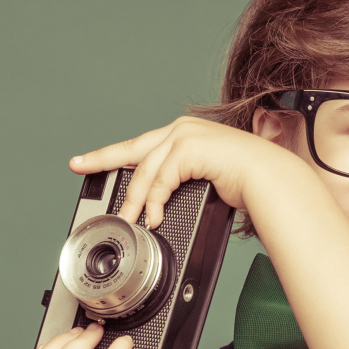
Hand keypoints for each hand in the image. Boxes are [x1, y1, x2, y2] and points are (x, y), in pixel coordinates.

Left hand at [69, 117, 294, 228]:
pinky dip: (154, 201)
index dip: (114, 155)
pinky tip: (153, 217)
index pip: (142, 146)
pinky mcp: (189, 148)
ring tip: (129, 219)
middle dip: (102, 159)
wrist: (270, 179)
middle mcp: (182, 129)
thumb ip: (181, 184)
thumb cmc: (247, 183)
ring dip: (134, 200)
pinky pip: (161, 179)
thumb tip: (161, 206)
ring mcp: (185, 135)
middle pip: (132, 149)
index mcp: (185, 134)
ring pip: (145, 170)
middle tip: (79, 166)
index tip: (91, 161)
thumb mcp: (204, 181)